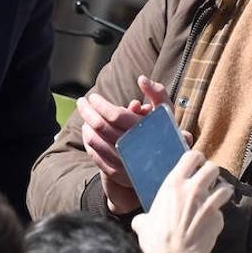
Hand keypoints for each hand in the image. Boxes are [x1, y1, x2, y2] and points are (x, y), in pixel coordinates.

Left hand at [77, 75, 172, 214]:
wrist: (169, 169)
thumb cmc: (167, 134)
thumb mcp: (167, 111)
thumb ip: (158, 92)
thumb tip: (141, 79)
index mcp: (146, 130)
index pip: (115, 115)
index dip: (101, 104)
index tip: (93, 97)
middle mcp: (134, 147)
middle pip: (101, 126)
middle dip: (87, 111)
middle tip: (82, 102)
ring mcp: (124, 162)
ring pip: (95, 141)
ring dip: (86, 126)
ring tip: (85, 116)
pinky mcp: (117, 173)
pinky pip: (96, 156)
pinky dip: (89, 143)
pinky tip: (88, 133)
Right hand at [131, 150, 232, 252]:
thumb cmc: (156, 241)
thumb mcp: (143, 223)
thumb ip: (145, 217)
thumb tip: (140, 221)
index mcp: (174, 184)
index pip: (192, 156)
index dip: (197, 159)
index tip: (197, 164)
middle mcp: (194, 189)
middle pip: (212, 168)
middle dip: (211, 174)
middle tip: (207, 181)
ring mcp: (208, 203)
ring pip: (225, 187)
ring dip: (221, 191)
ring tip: (216, 197)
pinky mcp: (218, 219)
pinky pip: (221, 213)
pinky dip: (217, 217)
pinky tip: (210, 223)